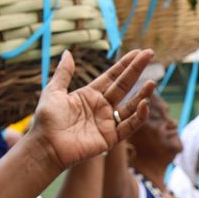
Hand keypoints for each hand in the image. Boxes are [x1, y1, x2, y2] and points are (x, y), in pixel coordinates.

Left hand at [26, 50, 154, 171]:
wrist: (45, 146)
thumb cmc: (46, 120)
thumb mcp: (53, 91)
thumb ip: (63, 73)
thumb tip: (68, 52)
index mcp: (89, 95)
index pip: (112, 77)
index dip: (125, 65)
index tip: (138, 52)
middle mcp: (101, 107)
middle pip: (123, 86)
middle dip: (136, 70)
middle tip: (150, 54)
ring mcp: (106, 122)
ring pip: (130, 106)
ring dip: (142, 94)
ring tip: (153, 82)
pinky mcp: (110, 138)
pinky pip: (129, 126)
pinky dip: (138, 116)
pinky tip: (144, 104)